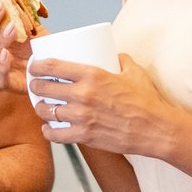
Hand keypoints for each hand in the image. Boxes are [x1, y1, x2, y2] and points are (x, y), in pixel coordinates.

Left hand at [27, 55, 179, 156]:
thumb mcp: (134, 72)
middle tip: (37, 86)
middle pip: (44, 87)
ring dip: (40, 108)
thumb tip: (115, 55)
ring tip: (43, 107)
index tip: (35, 66)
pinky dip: (49, 132)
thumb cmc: (147, 101)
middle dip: (36, 86)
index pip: (53, 66)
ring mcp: (82, 117)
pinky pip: (56, 135)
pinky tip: (48, 129)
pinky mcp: (85, 136)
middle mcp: (83, 94)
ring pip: (47, 111)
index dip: (38, 65)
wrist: (156, 128)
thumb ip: (122, 60)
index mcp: (92, 74)